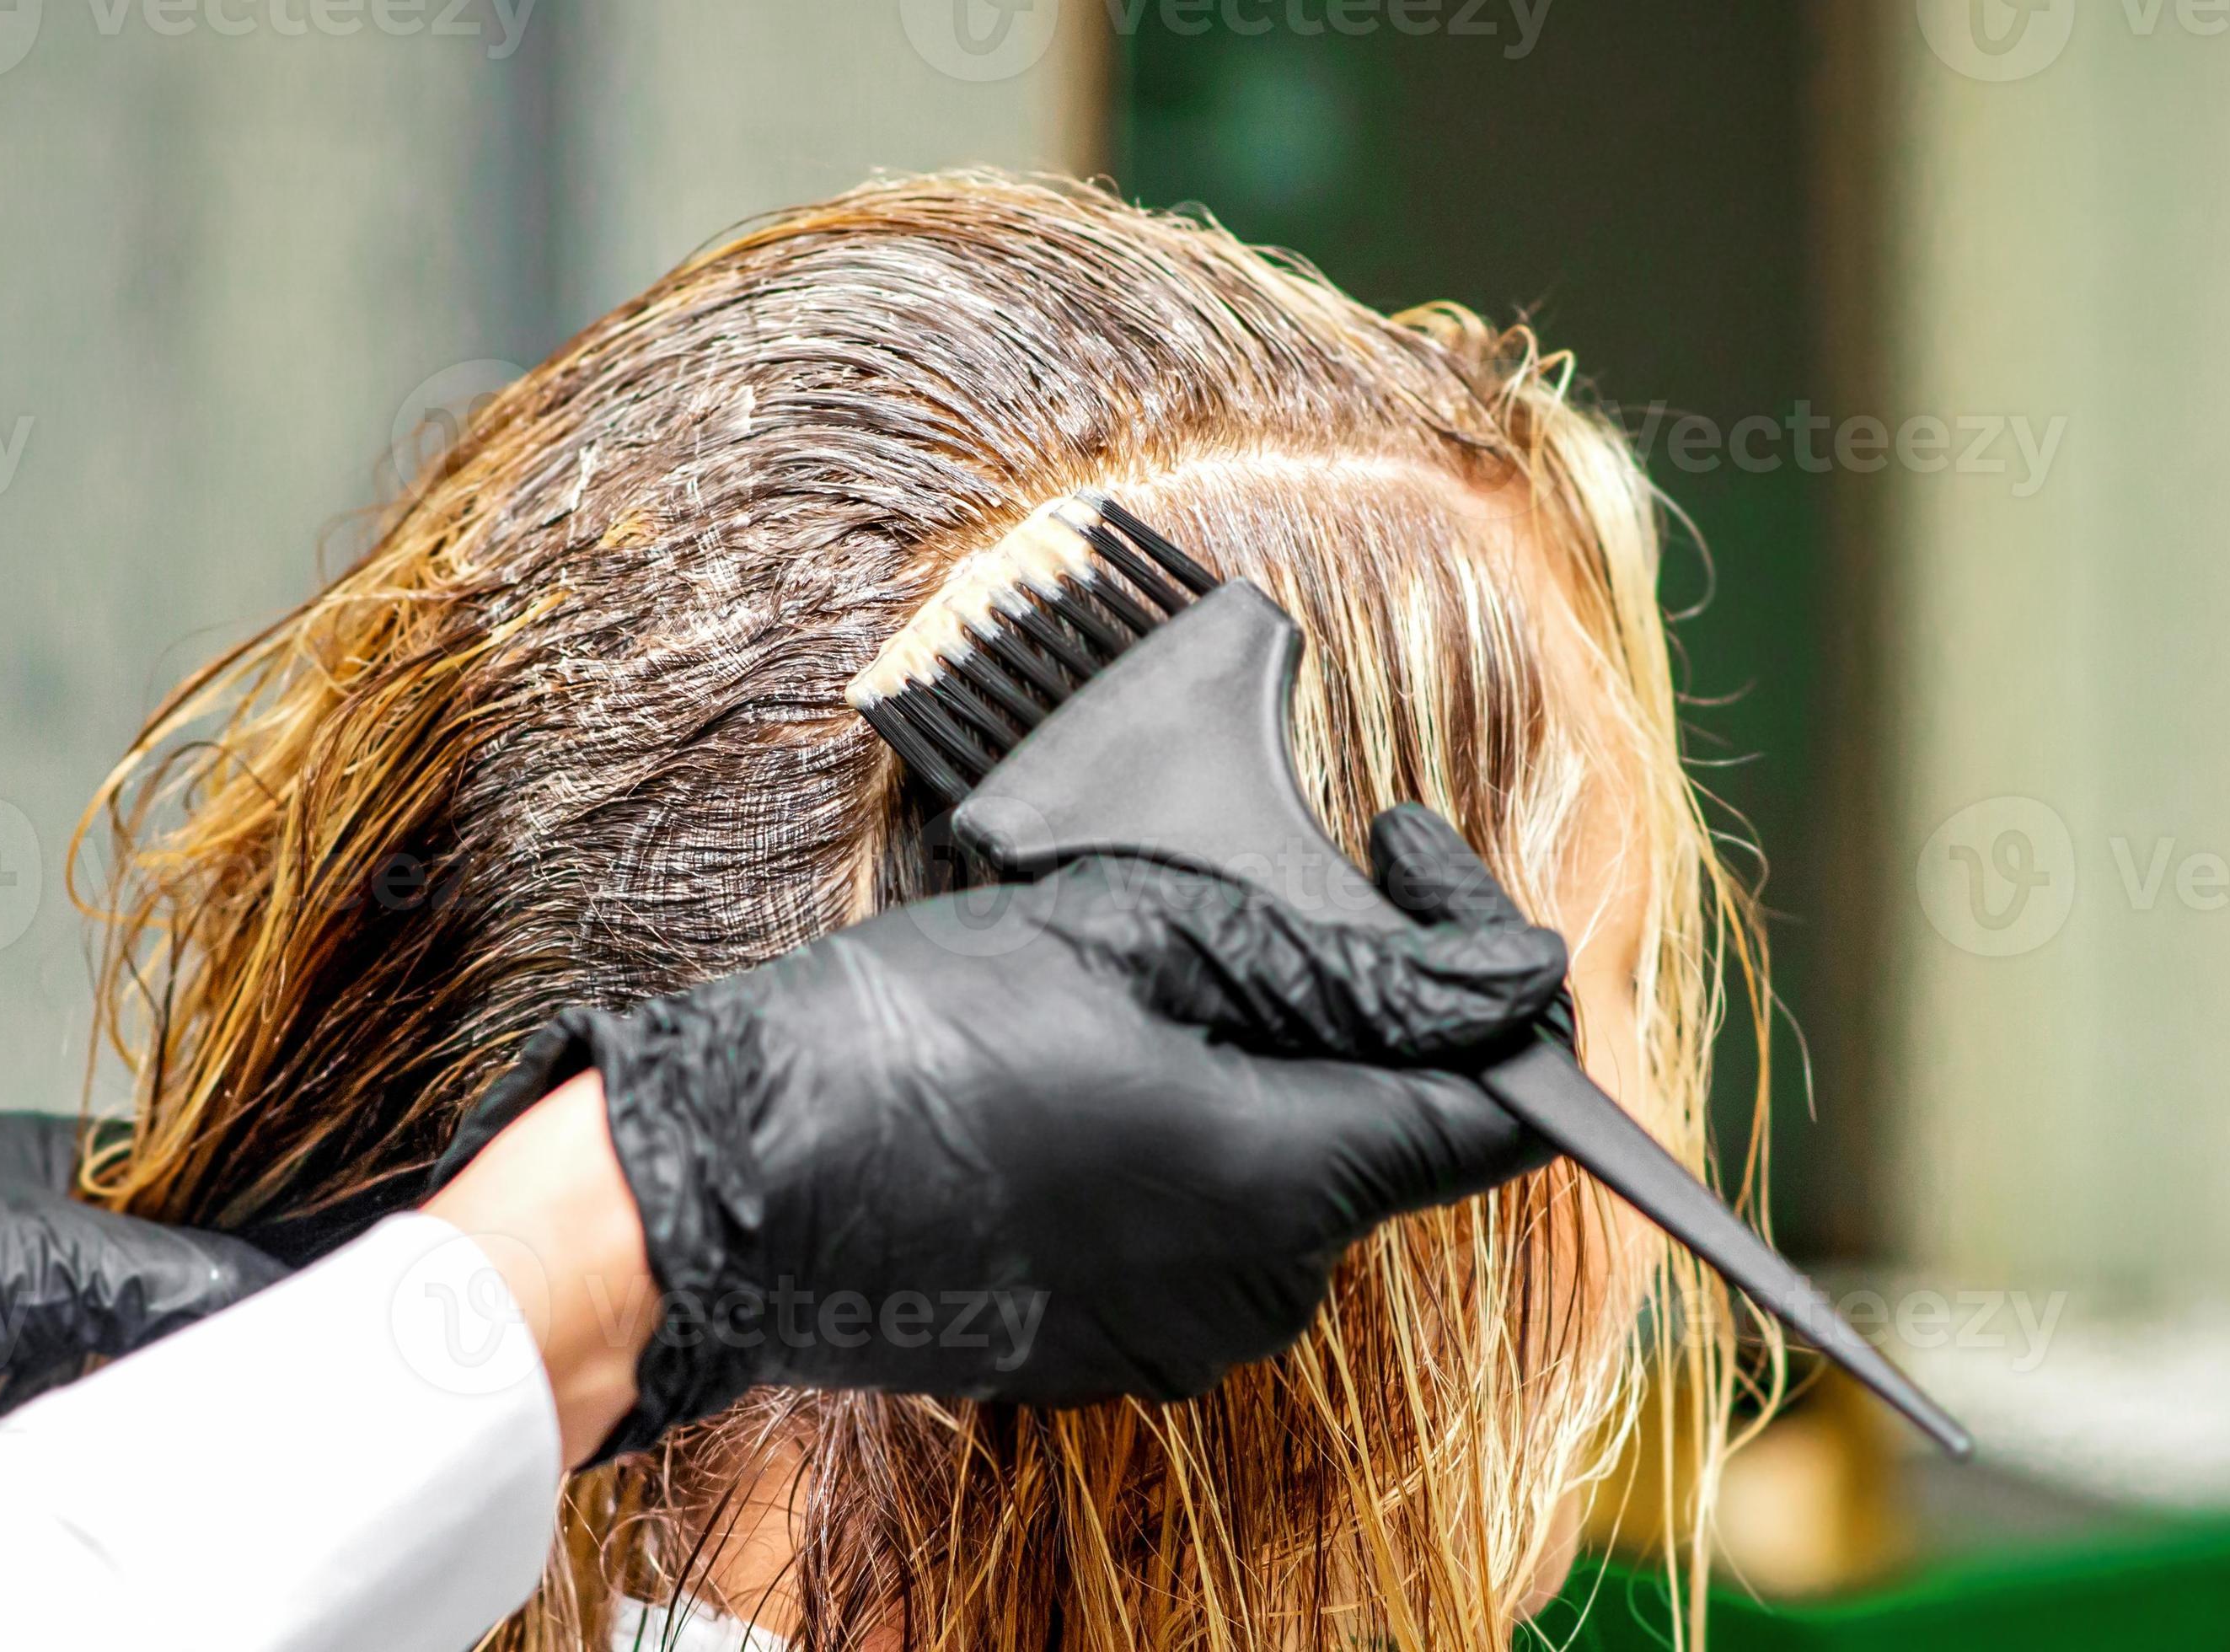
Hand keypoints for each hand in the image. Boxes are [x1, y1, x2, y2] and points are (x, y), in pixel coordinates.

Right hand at [438, 803, 1566, 1459]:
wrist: (725, 1184)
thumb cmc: (906, 1039)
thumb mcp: (1139, 936)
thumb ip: (1343, 969)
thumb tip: (1502, 982)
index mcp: (1284, 1182)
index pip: (1504, 1113)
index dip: (1492, 973)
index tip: (1405, 857)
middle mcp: (1259, 1287)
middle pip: (1394, 1131)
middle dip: (1348, 1003)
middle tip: (1230, 890)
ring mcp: (1185, 1335)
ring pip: (1301, 1175)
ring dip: (1258, 1065)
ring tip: (1122, 979)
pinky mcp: (1120, 1349)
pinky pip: (1213, 1229)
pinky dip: (1188, 1138)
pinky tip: (1078, 1068)